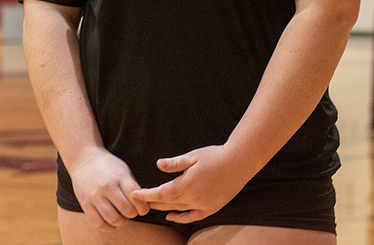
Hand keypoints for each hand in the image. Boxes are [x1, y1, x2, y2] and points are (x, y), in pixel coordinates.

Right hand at [70, 148, 149, 230]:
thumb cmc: (108, 166)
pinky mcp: (85, 204)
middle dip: (133, 214)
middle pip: (127, 210)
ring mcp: (95, 196)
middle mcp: (107, 187)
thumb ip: (132, 187)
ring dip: (122, 222)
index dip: (143, 208)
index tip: (143, 208)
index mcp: (119, 177)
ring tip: (122, 216)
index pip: (136, 198)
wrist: (83, 159)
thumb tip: (144, 205)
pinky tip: (111, 221)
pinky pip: (99, 223)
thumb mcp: (123, 170)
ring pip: (113, 219)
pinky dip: (108, 227)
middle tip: (131, 211)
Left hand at [130, 145, 246, 223]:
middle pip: (167, 203)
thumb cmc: (214, 156)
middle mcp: (193, 198)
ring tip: (152, 205)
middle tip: (139, 199)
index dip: (146, 195)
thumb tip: (158, 164)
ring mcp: (203, 205)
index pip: (160, 193)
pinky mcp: (211, 208)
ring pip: (178, 210)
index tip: (134, 194)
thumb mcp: (192, 156)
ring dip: (164, 208)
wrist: (238, 163)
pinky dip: (181, 218)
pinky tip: (172, 216)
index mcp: (186, 185)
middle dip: (152, 201)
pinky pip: (192, 217)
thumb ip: (174, 163)